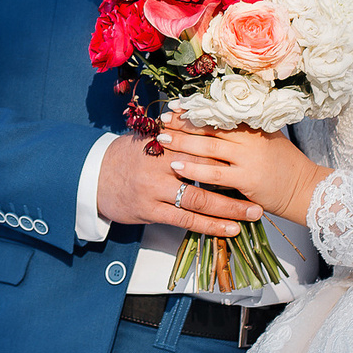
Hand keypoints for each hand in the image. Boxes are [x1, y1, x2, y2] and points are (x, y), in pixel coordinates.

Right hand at [96, 133, 260, 237]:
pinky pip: (185, 219)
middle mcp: (160, 163)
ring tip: (252, 214)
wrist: (91, 177)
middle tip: (261, 190)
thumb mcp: (146, 138)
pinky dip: (209, 226)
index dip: (228, 150)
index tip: (254, 156)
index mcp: (163, 141)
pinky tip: (228, 230)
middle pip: (206, 171)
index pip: (201, 143)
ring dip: (229, 209)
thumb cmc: (124, 157)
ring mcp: (154, 188)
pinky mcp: (149, 210)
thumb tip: (203, 122)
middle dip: (236, 182)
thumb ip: (174, 134)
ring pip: (199, 199)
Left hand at [153, 118, 324, 224]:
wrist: (305, 189)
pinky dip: (194, 169)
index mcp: (253, 126)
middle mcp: (249, 140)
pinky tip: (177, 166)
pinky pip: (215, 174)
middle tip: (162, 119)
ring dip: (182, 143)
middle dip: (183, 123)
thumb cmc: (284, 164)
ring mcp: (248, 159)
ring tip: (162, 139)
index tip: (176, 104)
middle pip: (209, 127)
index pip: (218, 113)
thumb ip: (245, 130)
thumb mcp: (267, 139)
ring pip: (208, 148)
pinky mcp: (247, 180)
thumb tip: (217, 118)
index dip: (195, 109)